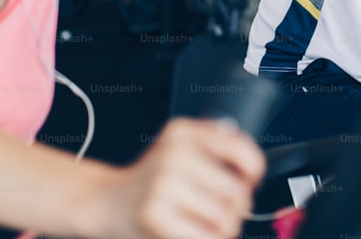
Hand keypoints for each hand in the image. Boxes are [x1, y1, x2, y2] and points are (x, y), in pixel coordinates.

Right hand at [103, 118, 265, 238]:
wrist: (106, 201)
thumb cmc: (152, 180)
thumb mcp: (180, 148)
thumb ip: (215, 147)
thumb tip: (252, 169)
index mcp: (183, 131)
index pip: (240, 149)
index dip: (254, 171)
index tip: (250, 180)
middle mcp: (174, 152)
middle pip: (237, 191)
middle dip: (237, 207)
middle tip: (223, 209)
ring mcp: (163, 183)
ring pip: (224, 217)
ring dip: (224, 228)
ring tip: (208, 223)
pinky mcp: (155, 213)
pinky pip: (207, 236)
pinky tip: (198, 233)